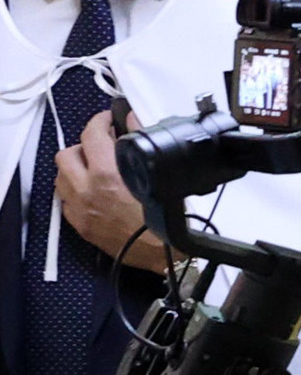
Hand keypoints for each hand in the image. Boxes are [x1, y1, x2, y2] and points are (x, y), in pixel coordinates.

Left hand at [57, 108, 167, 274]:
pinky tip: (90, 192)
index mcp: (109, 174)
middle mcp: (88, 189)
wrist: (163, 254)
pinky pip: (64, 200)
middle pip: (67, 154)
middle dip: (82, 147)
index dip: (100, 121)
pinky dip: (73, 191)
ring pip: (60, 177)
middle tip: (99, 147)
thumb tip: (133, 120)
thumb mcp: (158, 174)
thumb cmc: (165, 218)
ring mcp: (80, 208)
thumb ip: (141, 141)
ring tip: (92, 169)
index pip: (92, 134)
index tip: (107, 121)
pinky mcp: (79, 224)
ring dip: (73, 169)